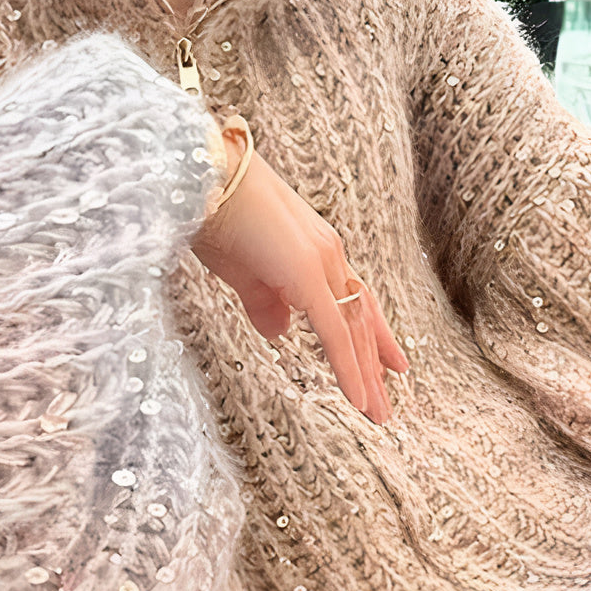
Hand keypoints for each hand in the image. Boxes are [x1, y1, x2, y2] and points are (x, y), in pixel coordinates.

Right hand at [191, 128, 407, 424]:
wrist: (200, 176)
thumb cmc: (212, 214)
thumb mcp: (240, 270)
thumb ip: (264, 302)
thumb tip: (282, 333)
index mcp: (313, 250)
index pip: (352, 299)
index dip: (371, 333)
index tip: (390, 365)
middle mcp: (327, 254)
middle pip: (360, 318)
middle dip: (373, 362)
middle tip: (387, 402)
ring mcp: (321, 263)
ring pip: (353, 330)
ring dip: (366, 374)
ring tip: (378, 414)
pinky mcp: (306, 275)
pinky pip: (335, 332)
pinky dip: (349, 367)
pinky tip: (359, 398)